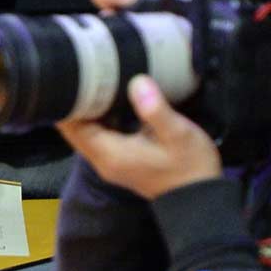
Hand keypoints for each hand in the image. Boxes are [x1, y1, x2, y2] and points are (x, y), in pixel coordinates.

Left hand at [57, 75, 223, 199]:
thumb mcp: (178, 134)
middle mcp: (102, 160)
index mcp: (108, 153)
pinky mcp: (120, 159)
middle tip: (82, 69)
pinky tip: (108, 97)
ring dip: (84, 107)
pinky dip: (96, 116)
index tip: (72, 72)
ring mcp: (110, 161)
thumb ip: (155, 110)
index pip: (69, 124)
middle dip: (73, 99)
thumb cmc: (191, 167)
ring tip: (93, 78)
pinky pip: (97, 134)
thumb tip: (137, 82)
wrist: (203, 201)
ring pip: (84, 129)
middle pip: (72, 126)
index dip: (66, 98)